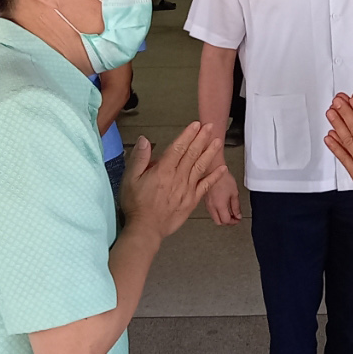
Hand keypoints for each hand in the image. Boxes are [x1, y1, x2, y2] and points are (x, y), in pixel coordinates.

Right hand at [119, 122, 226, 237]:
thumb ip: (139, 158)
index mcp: (163, 170)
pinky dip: (215, 176)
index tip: (196, 124)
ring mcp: (187, 189)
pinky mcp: (192, 201)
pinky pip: (206, 186)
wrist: (146, 228)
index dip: (188, 135)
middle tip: (210, 126)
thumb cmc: (136, 204)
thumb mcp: (130, 179)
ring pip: (201, 166)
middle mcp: (178, 177)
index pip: (178, 148)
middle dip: (202, 138)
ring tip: (218, 141)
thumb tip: (145, 140)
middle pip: (192, 154)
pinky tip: (222, 169)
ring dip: (210, 153)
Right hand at [206, 167, 241, 225]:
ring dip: (221, 217)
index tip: (238, 219)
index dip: (234, 222)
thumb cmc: (223, 178)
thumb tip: (238, 215)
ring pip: (214, 217)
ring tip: (229, 211)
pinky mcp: (205, 200)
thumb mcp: (234, 193)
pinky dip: (217, 212)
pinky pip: (211, 211)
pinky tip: (222, 206)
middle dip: (227, 222)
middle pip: (219, 222)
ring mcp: (207, 204)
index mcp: (220, 206)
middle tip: (234, 218)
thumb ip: (236, 206)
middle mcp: (212, 207)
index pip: (226, 221)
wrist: (213, 169)